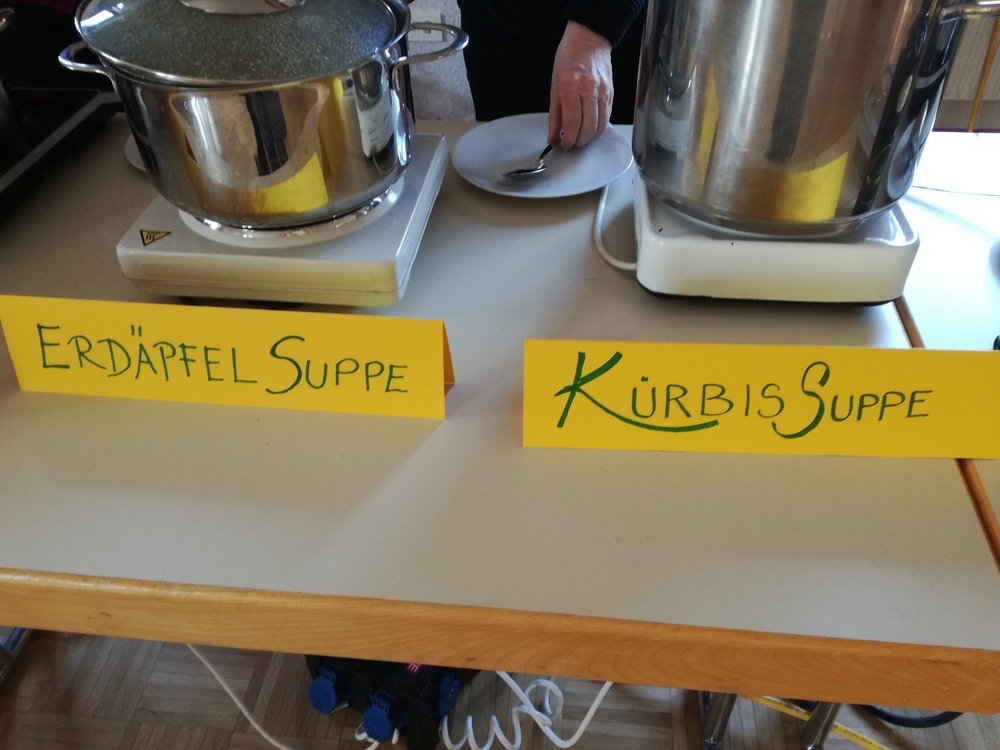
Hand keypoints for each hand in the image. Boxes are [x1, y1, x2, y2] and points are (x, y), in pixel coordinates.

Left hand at [548, 21, 613, 149]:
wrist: (589, 39)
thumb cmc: (569, 58)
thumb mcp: (554, 86)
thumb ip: (554, 115)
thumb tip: (553, 137)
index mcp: (571, 87)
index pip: (572, 124)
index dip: (568, 141)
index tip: (562, 145)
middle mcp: (589, 89)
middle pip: (587, 129)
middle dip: (578, 142)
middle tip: (570, 144)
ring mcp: (603, 91)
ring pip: (600, 126)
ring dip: (589, 138)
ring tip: (579, 138)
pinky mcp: (611, 93)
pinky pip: (607, 117)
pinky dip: (598, 128)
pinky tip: (589, 128)